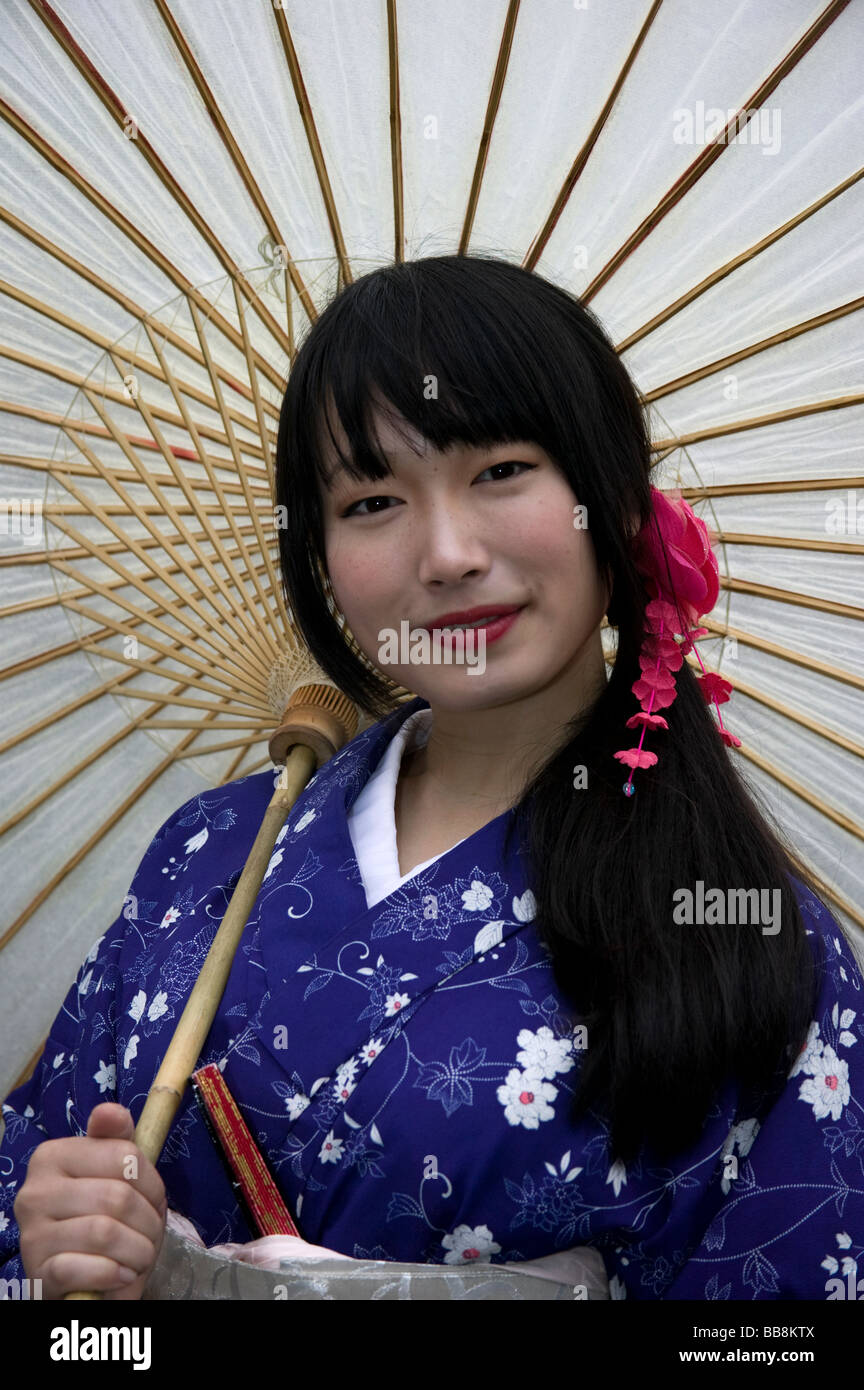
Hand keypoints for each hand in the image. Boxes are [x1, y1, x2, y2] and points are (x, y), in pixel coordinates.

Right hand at [14, 1102, 166, 1299]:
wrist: (86, 1281)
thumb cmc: (107, 1221)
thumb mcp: (118, 1176)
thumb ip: (117, 1140)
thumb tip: (110, 1111)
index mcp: (52, 1156)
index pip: (124, 1156)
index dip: (151, 1183)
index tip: (151, 1199)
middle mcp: (34, 1191)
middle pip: (118, 1197)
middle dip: (148, 1223)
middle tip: (147, 1235)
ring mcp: (32, 1235)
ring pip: (106, 1234)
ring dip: (137, 1252)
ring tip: (137, 1257)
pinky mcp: (40, 1274)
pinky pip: (91, 1269)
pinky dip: (116, 1274)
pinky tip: (119, 1275)